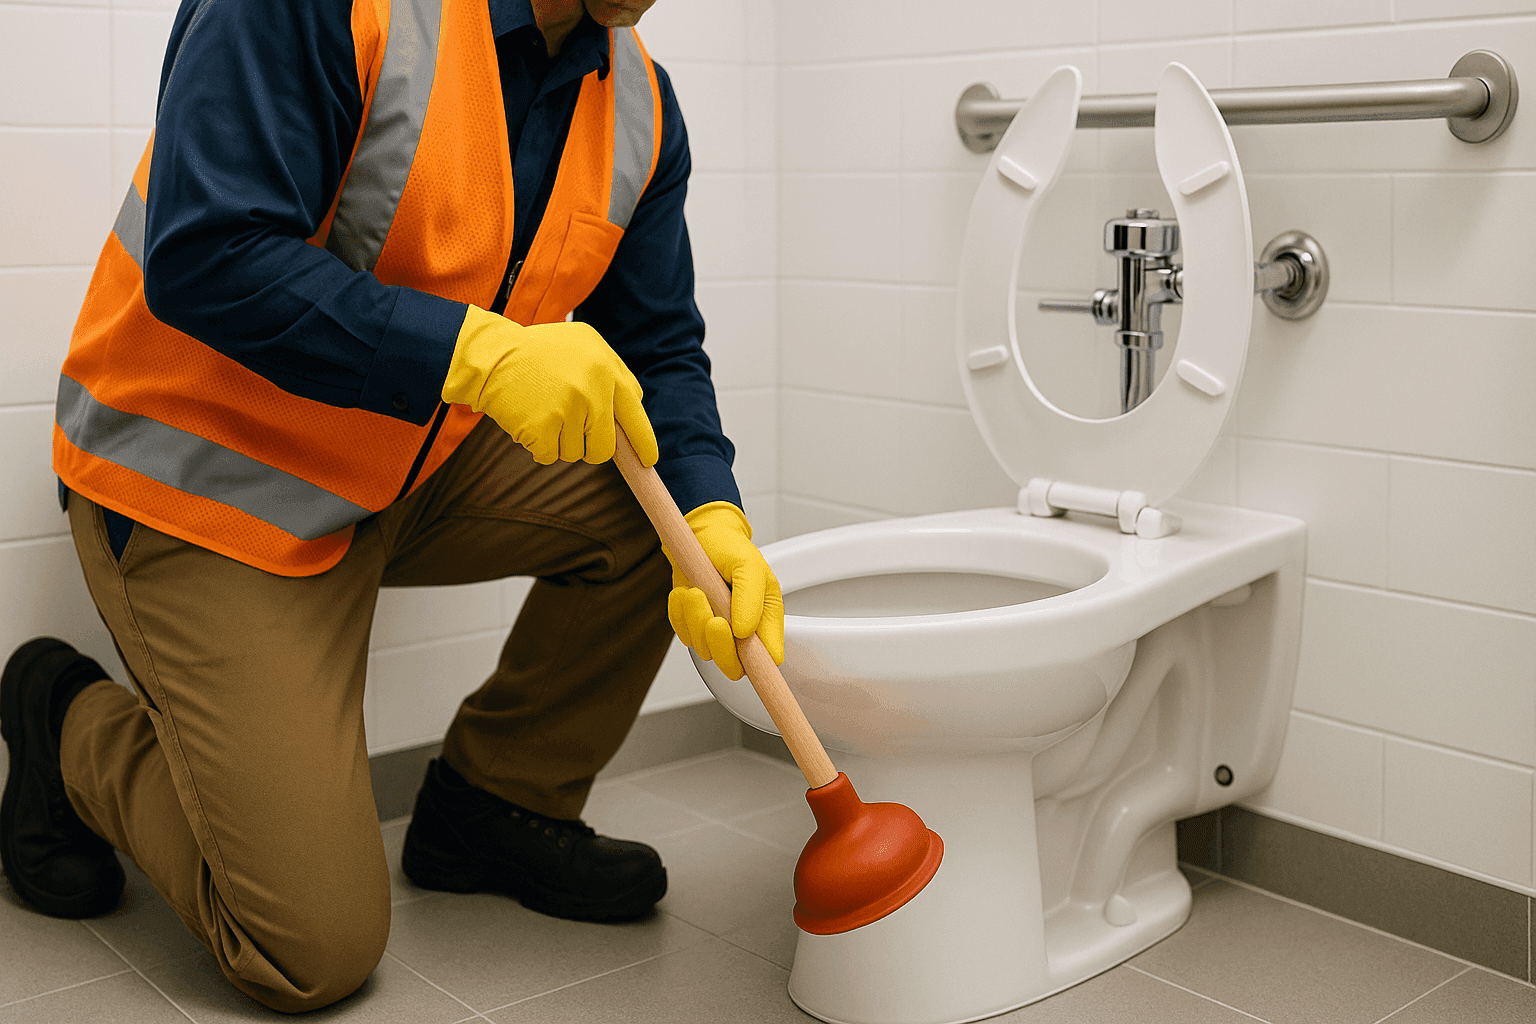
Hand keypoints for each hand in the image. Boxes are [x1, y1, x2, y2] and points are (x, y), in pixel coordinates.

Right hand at [441, 305, 658, 465]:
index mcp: (606, 369)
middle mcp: (592, 390)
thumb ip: (612, 372)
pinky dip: (538, 446)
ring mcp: (568, 410)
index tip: (646, 461)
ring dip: (559, 443)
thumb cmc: (538, 351)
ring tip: (543, 412)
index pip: (635, 415)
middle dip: (591, 449)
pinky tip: (529, 421)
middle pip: (604, 447)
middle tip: (572, 435)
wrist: (491, 354)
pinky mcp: (542, 427)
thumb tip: (631, 409)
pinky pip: (549, 456)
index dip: (642, 443)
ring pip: (575, 454)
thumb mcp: (584, 343)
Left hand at [665, 502, 782, 679]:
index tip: (741, 648)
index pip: (769, 658)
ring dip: (696, 621)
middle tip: (713, 619)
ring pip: (705, 650)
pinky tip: (686, 592)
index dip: (759, 664)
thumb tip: (745, 633)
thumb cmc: (728, 547)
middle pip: (735, 666)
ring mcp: (718, 631)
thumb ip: (751, 599)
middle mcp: (744, 630)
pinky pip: (684, 635)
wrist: (699, 534)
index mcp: (767, 617)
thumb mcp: (747, 564)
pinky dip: (680, 615)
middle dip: (719, 644)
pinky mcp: (695, 626)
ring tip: (696, 591)